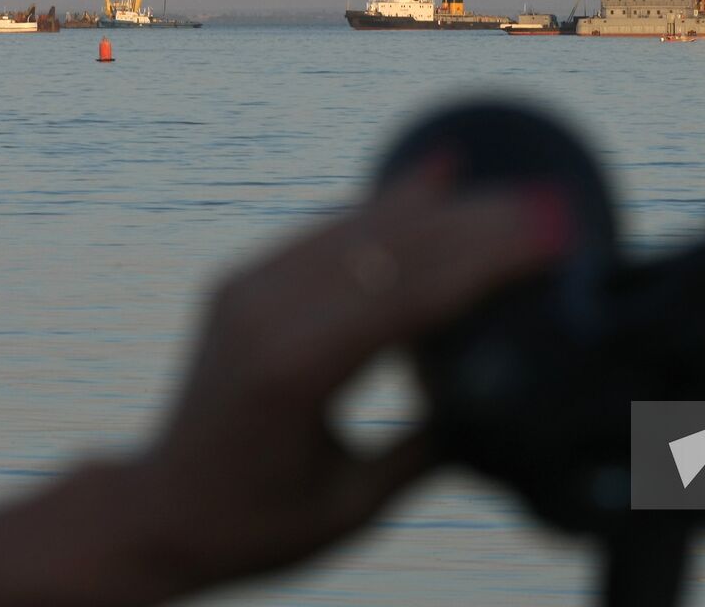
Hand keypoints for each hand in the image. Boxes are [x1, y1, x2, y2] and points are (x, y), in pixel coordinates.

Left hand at [123, 162, 571, 595]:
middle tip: (545, 205)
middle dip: (477, 224)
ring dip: (440, 206)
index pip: (410, 298)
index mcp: (295, 373)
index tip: (547, 241)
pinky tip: (432, 180)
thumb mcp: (355, 505)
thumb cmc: (258, 523)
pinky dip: (384, 205)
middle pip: (391, 250)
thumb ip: (430, 452)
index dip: (486, 264)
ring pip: (359, 228)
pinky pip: (327, 231)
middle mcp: (266, 315)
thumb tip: (508, 414)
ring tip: (505, 190)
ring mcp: (248, 290)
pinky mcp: (242, 280)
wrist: (156, 511)